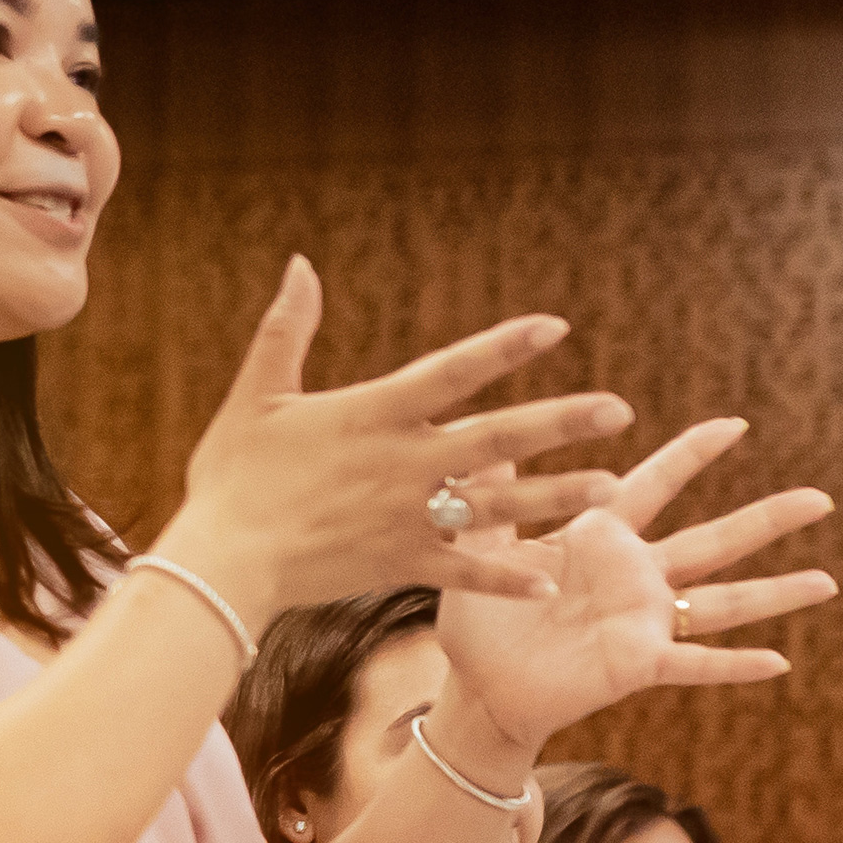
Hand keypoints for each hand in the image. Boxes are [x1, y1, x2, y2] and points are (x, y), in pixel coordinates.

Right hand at [160, 257, 633, 622]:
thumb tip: (299, 265)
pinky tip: (549, 578)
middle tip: (620, 409)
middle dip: (561, 422)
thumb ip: (286, 329)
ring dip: (557, 495)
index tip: (557, 328)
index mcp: (374, 414)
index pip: (453, 371)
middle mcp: (403, 464)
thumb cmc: (232, 476)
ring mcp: (407, 518)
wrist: (222, 560)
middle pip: (497, 438)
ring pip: (499, 506)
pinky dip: (506, 575)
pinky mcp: (400, 564)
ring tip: (611, 488)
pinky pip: (466, 572)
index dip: (505, 347)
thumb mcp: (256, 394)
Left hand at [436, 419, 836, 752]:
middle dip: (768, 518)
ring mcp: (643, 622)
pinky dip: (734, 665)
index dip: (693, 455)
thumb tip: (491, 434)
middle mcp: (635, 577)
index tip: (735, 424)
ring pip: (722, 603)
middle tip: (823, 498)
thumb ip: (498, 496)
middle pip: (714, 540)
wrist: (477, 689)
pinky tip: (779, 663)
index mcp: (600, 539)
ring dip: (775, 593)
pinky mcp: (637, 664)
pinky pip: (693, 664)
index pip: (654, 484)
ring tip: (827, 582)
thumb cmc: (481, 621)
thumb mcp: (484, 548)